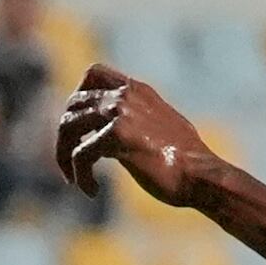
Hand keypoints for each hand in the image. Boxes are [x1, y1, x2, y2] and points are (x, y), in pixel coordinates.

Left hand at [54, 66, 212, 206]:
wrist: (202, 176)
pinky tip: (92, 191)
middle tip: (71, 161)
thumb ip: (137, 123)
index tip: (80, 126)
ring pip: (68, 126)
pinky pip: (79, 154)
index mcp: (137, 90)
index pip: (93, 73)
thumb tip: (117, 134)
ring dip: (63, 155)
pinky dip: (80, 175)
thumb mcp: (162, 130)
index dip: (78, 97)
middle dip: (65, 134)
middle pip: (73, 104)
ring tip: (74, 178)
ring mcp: (120, 112)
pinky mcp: (115, 135)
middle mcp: (126, 95)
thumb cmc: (187, 162)